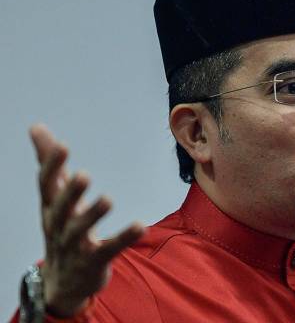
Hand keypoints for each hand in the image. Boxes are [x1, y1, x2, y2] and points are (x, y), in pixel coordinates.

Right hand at [30, 124, 144, 316]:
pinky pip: (109, 249)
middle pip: (61, 209)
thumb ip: (51, 163)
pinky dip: (124, 237)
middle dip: (70, 193)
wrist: (63, 283)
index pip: (46, 185)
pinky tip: (141, 225)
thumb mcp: (53, 197)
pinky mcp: (94, 261)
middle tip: (82, 175)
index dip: (52, 166)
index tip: (62, 146)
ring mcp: (75, 246)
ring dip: (93, 215)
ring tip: (108, 199)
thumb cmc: (60, 229)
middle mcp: (58, 226)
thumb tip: (37, 127)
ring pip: (80, 231)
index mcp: (50, 208)